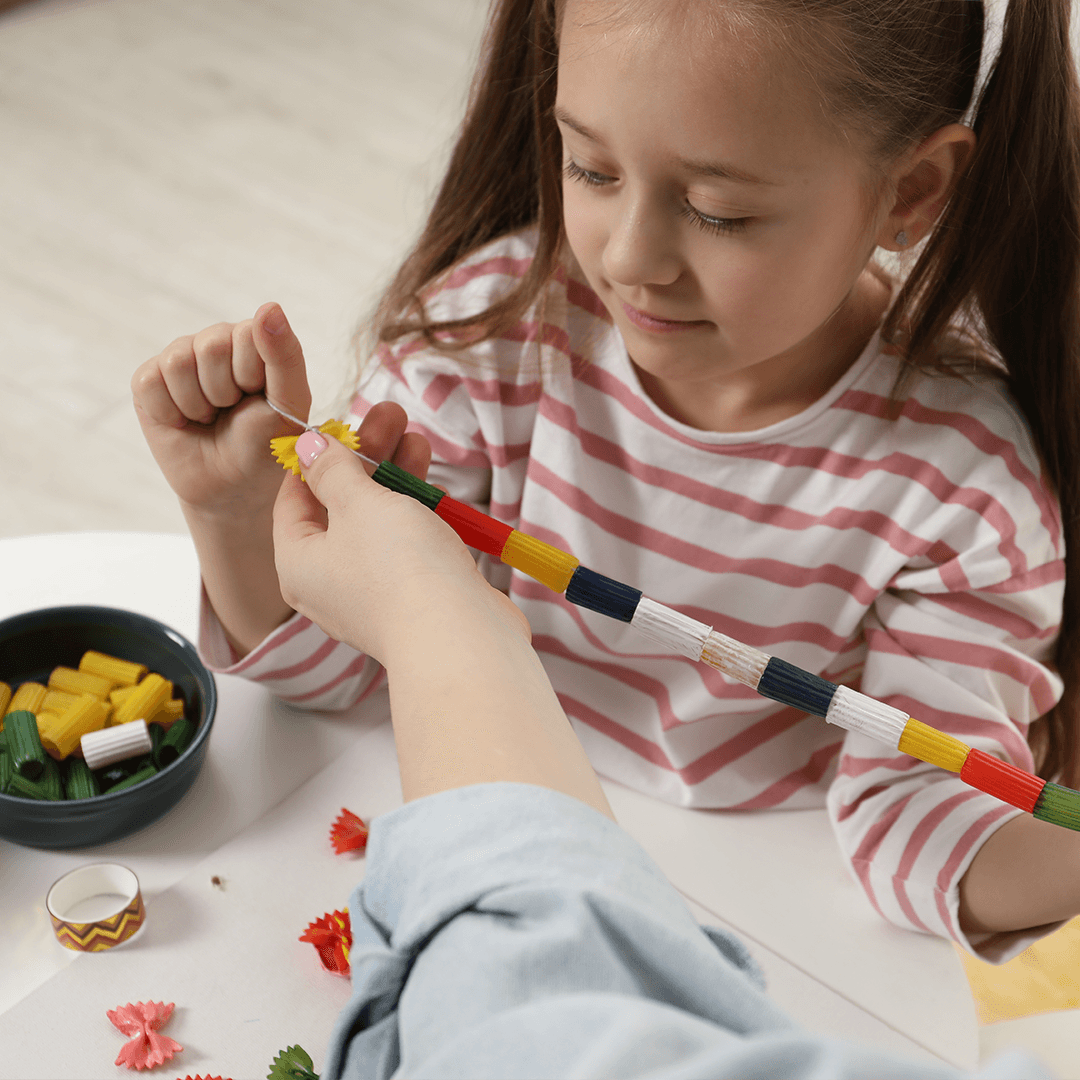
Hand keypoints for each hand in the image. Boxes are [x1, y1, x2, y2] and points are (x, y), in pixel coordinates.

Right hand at [132, 302, 311, 514]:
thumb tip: (269, 307)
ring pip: (178, 362)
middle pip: (210, 346)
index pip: (249, 333)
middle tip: (232, 411)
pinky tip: (184, 422)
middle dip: (224, 392)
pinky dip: (170, 413)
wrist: (232, 486)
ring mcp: (180, 357)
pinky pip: (150, 383)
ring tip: (210, 417)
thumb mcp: (289, 404)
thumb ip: (285, 356)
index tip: (259, 399)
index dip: (253, 376)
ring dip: (198, 404)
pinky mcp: (148, 380)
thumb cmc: (266, 444)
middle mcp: (216, 340)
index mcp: (255, 339)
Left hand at [272, 431, 528, 663]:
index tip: (339, 424)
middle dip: (368, 459)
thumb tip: (307, 447)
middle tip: (389, 418)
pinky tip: (434, 486)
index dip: (315, 457)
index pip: (292, 500)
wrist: (458, 637)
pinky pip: (406, 547)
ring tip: (418, 438)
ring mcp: (373, 594)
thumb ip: (333, 471)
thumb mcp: (358, 503)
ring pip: (378, 524)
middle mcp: (329, 584)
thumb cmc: (398, 569)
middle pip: (340, 508)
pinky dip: (417, 515)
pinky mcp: (413, 599)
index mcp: (298, 564)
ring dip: (397, 479)